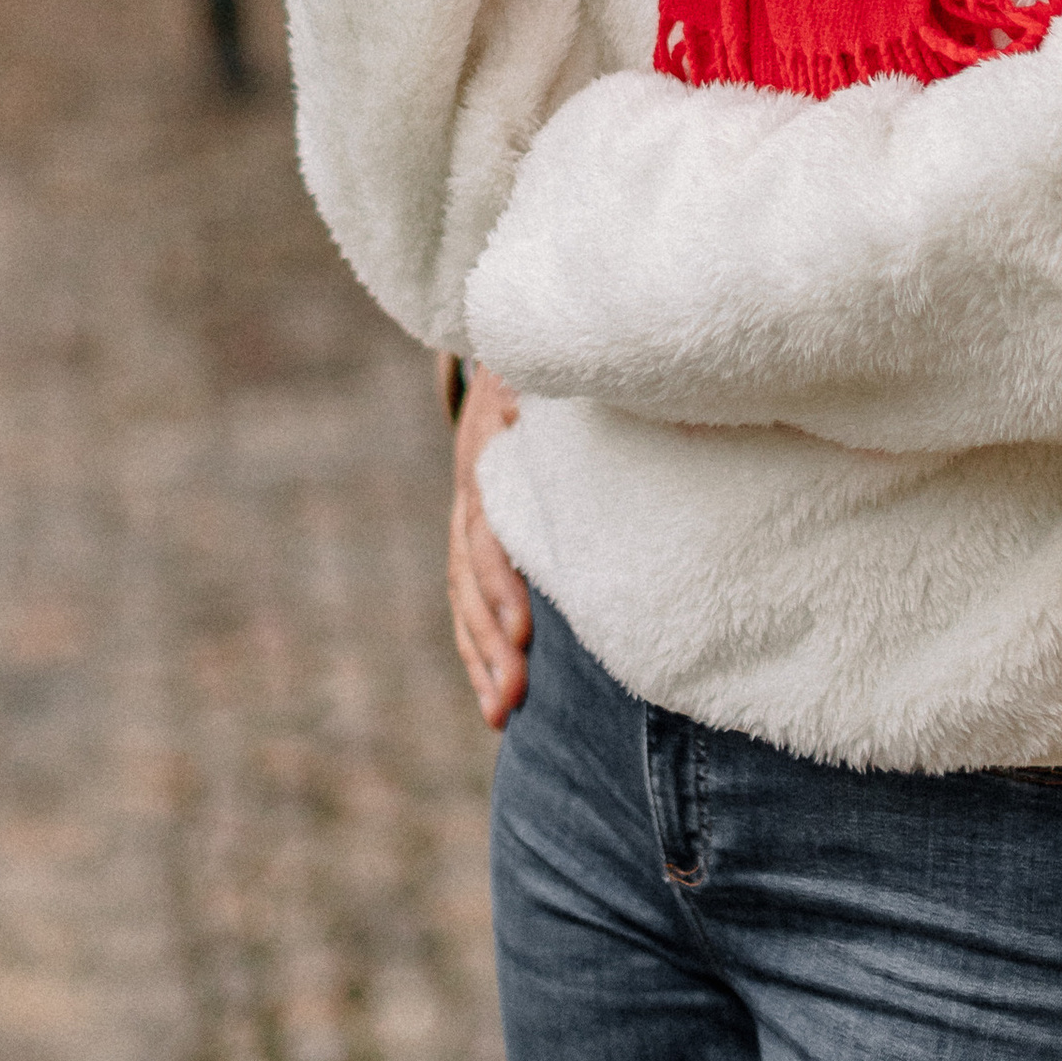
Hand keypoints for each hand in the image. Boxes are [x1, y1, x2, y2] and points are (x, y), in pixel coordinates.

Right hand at [448, 366, 529, 726]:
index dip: (502, 582)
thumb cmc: (543, 362)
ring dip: (479, 657)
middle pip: (471, 574)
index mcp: (486, 451)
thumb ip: (561, 394)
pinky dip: (475, 647)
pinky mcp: (472, 534)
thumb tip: (600, 393)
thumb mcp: (545, 369)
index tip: (522, 633)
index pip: (487, 529)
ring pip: (462, 594)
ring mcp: (465, 514)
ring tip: (501, 714)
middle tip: (514, 697)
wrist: (508, 346)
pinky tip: (493, 697)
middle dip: (490, 640)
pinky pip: (465, 597)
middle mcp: (469, 489)